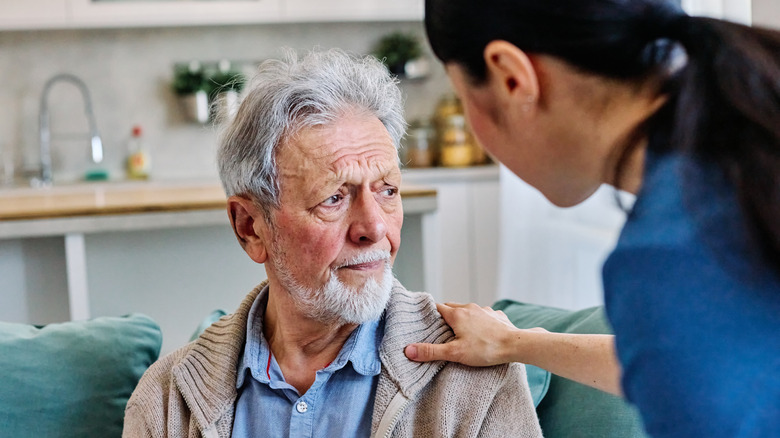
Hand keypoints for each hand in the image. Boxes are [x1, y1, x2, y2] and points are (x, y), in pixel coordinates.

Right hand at [404, 302, 531, 366]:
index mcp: (457, 314)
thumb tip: (408, 350)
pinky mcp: (497, 316)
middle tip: (440, 329)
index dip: (429, 313)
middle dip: (445, 316)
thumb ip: (431, 351)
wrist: (516, 345)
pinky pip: (484, 315)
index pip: (437, 307)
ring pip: (468, 311)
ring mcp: (485, 310)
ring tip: (461, 332)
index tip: (424, 320)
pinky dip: (479, 321)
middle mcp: (470, 308)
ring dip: (463, 318)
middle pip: (452, 307)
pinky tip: (482, 332)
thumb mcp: (454, 353)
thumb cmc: (485, 349)